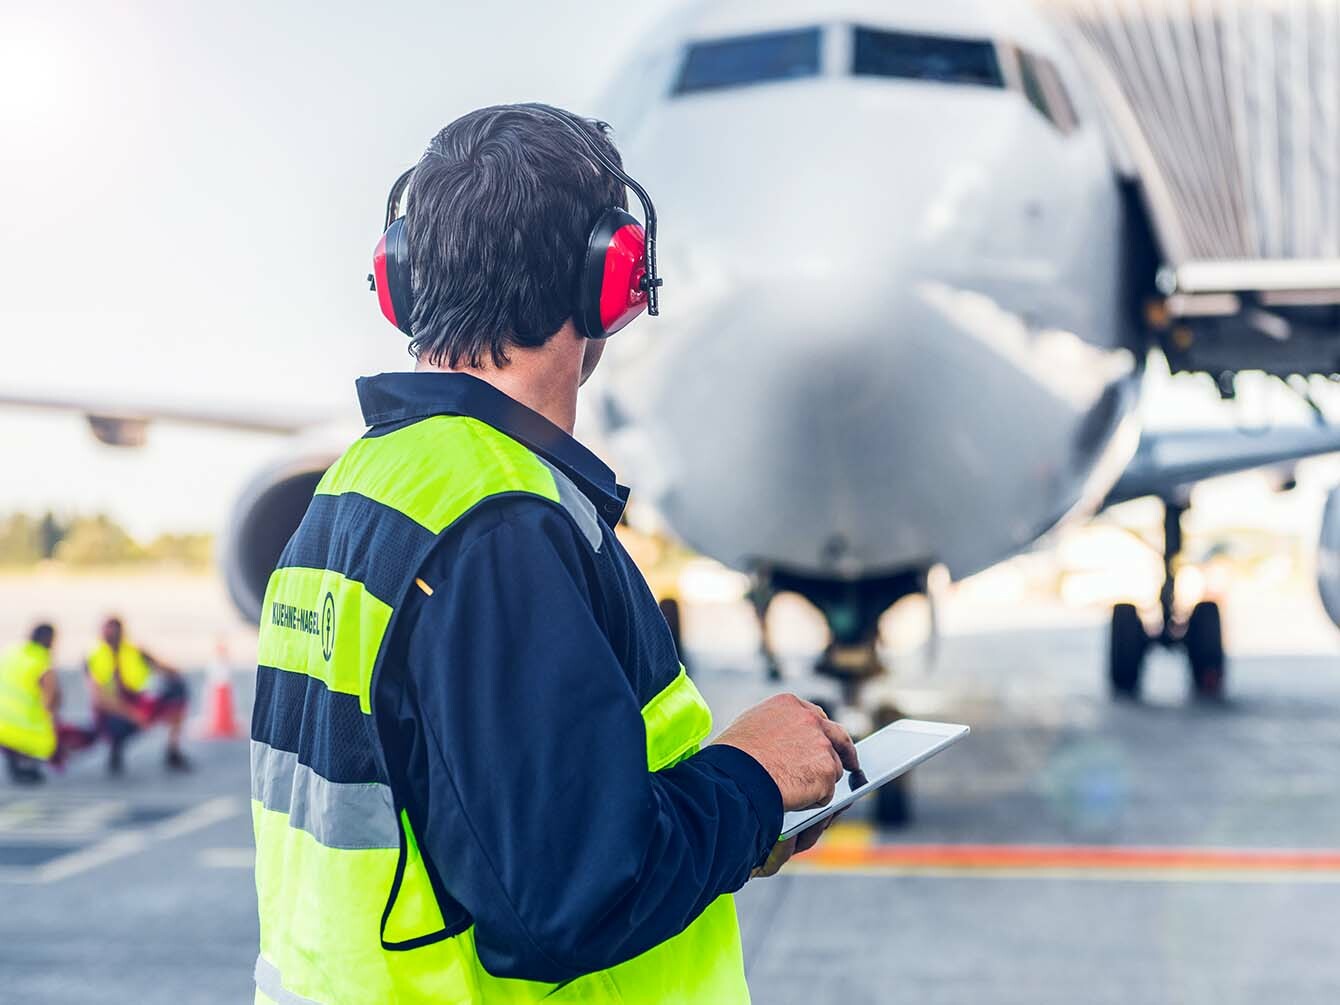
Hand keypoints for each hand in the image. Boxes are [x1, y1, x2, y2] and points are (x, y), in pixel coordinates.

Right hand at [711, 693, 859, 810]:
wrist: (734, 776)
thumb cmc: (732, 756)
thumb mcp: (751, 726)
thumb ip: (777, 727)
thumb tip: (787, 742)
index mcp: (790, 704)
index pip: (815, 716)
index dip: (822, 732)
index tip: (828, 741)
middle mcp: (810, 720)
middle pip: (838, 736)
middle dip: (846, 751)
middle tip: (852, 764)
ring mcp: (821, 746)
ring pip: (832, 768)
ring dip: (820, 781)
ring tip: (796, 791)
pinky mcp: (827, 771)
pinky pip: (827, 792)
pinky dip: (815, 800)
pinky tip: (795, 800)